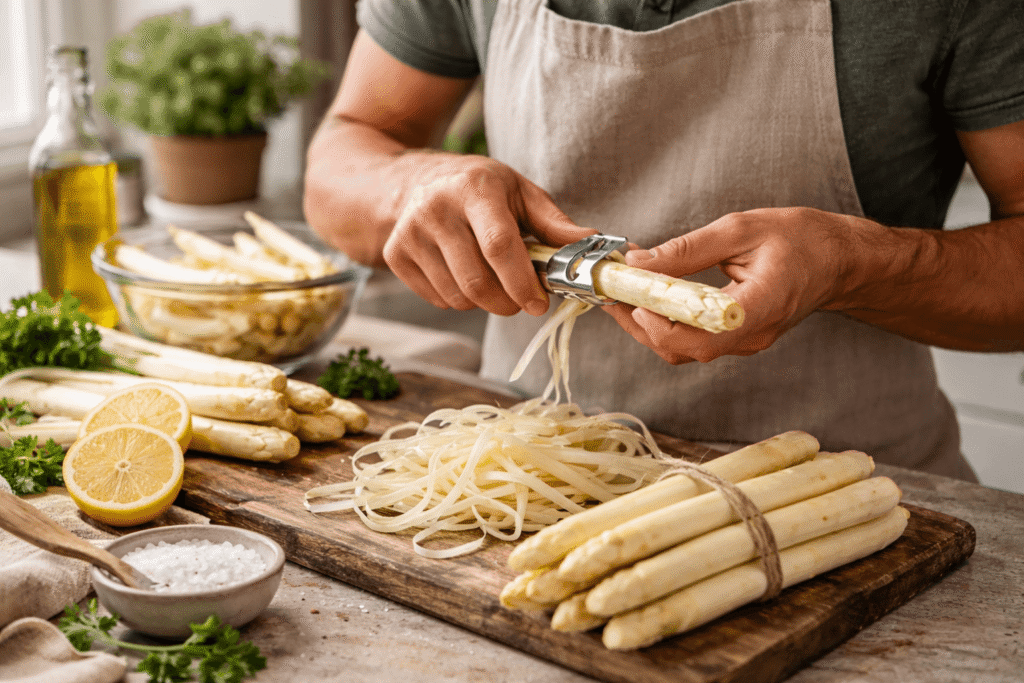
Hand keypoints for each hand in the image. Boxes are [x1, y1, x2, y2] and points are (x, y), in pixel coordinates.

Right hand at [384, 153, 594, 315]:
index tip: (539, 303)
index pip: (498, 245)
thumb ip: (554, 224)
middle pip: (477, 281)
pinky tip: (463, 275)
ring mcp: (410, 233)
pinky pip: (438, 299)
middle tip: (522, 301)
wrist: (412, 182)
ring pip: (458, 296)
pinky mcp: (395, 254)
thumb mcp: (519, 193)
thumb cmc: (477, 189)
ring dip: (484, 302)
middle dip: (507, 302)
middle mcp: (436, 208)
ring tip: (492, 280)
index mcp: (474, 188)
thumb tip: (593, 246)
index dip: (522, 282)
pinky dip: (459, 299)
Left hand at [603, 207, 862, 362]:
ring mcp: (744, 343)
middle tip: (612, 290)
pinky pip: (693, 342)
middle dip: (638, 322)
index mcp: (756, 309)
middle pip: (681, 349)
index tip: (631, 292)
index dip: (657, 320)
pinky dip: (665, 323)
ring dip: (646, 325)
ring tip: (623, 291)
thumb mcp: (741, 229)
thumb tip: (640, 263)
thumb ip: (688, 249)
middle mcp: (749, 336)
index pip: (697, 335)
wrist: (839, 262)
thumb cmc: (801, 240)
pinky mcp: (737, 340)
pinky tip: (650, 297)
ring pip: (682, 350)